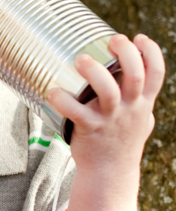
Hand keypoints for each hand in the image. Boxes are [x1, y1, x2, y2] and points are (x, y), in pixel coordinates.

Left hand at [49, 34, 164, 175]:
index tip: (139, 37)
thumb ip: (139, 102)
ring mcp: (110, 119)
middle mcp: (129, 109)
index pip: (157, 74)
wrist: (110, 173)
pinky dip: (63, 100)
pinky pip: (76, 113)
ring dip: (95, 72)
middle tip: (112, 40)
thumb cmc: (121, 142)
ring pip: (109, 92)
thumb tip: (136, 82)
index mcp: (142, 103)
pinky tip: (53, 91)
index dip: (151, 52)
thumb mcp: (139, 121)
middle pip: (136, 77)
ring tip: (81, 59)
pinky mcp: (90, 129)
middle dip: (126, 54)